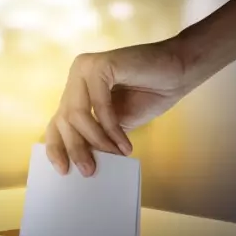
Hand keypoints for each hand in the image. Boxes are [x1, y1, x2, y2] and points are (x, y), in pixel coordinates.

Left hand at [46, 38, 197, 176]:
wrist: (179, 70)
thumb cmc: (149, 95)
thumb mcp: (114, 125)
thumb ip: (95, 136)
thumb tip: (81, 162)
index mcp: (76, 89)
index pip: (56, 122)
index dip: (56, 147)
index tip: (64, 171)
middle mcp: (77, 76)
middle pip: (64, 120)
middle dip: (77, 148)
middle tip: (90, 171)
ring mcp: (86, 68)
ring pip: (77, 115)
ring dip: (97, 140)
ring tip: (115, 155)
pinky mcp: (101, 65)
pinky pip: (99, 106)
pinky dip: (111, 128)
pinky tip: (124, 144)